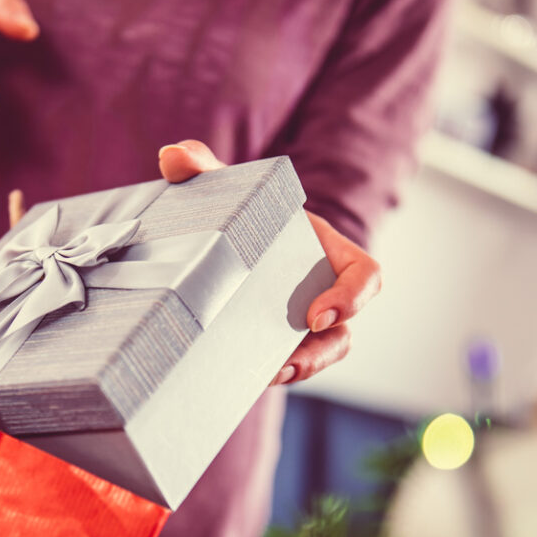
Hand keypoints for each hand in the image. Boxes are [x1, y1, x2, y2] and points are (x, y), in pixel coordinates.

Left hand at [158, 140, 381, 385]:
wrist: (215, 238)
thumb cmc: (237, 208)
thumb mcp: (225, 187)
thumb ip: (202, 167)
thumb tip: (172, 157)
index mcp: (323, 250)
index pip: (365, 276)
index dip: (353, 297)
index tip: (317, 313)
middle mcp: (320, 289)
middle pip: (344, 329)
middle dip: (322, 350)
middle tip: (289, 360)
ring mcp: (298, 319)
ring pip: (319, 353)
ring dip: (301, 368)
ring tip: (270, 375)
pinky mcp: (272, 339)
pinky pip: (285, 363)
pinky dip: (273, 372)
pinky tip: (249, 378)